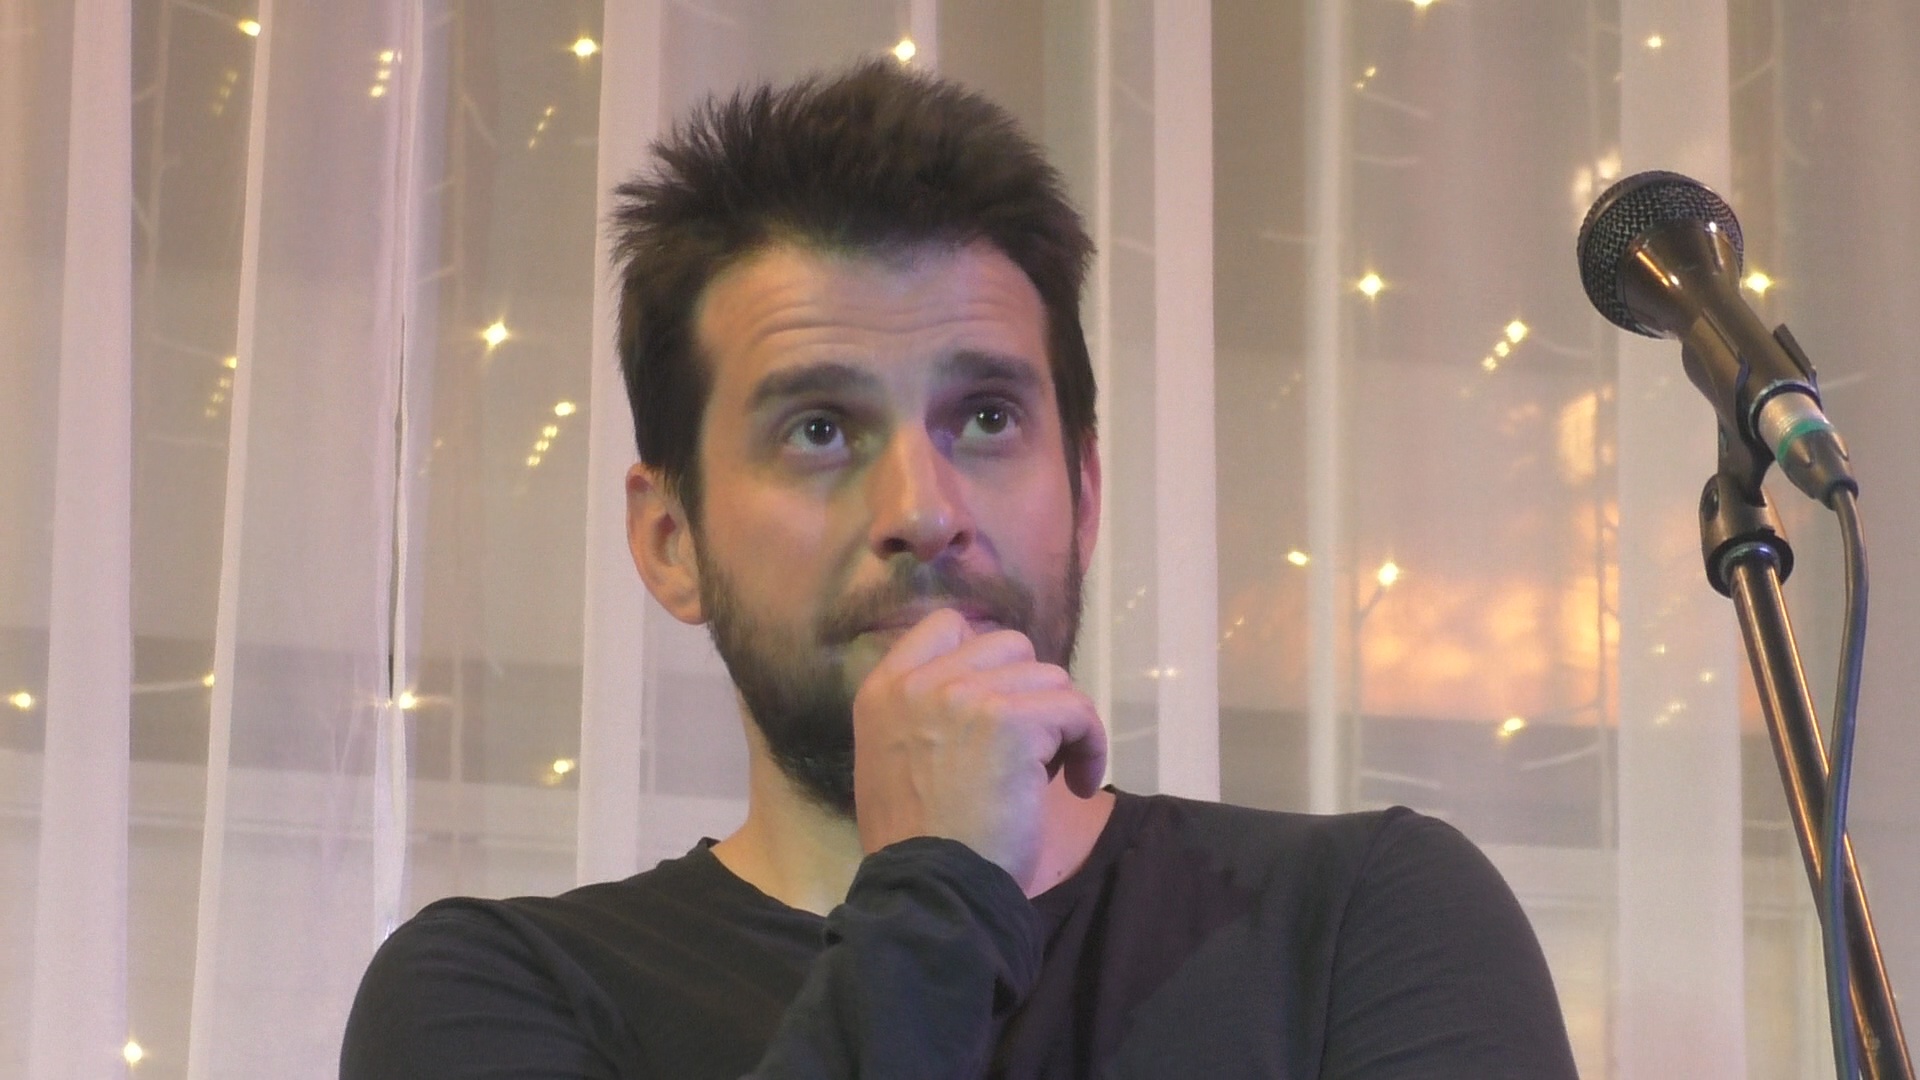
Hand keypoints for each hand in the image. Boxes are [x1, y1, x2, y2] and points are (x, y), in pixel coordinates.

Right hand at [851, 607, 1106, 887]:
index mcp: (883, 690)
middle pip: (1008, 645)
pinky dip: (1090, 744)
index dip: (985, 659)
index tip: (1001, 702)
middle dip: (1029, 692)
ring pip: (1049, 677)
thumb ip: (921, 715)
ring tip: (1054, 773)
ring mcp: (967, 697)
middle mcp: (921, 683)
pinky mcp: (1014, 721)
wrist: (931, 890)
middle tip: (1030, 746)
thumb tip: (981, 689)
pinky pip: (1076, 710)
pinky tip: (1078, 784)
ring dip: (1061, 722)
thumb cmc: (915, 846)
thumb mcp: (889, 762)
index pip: (946, 625)